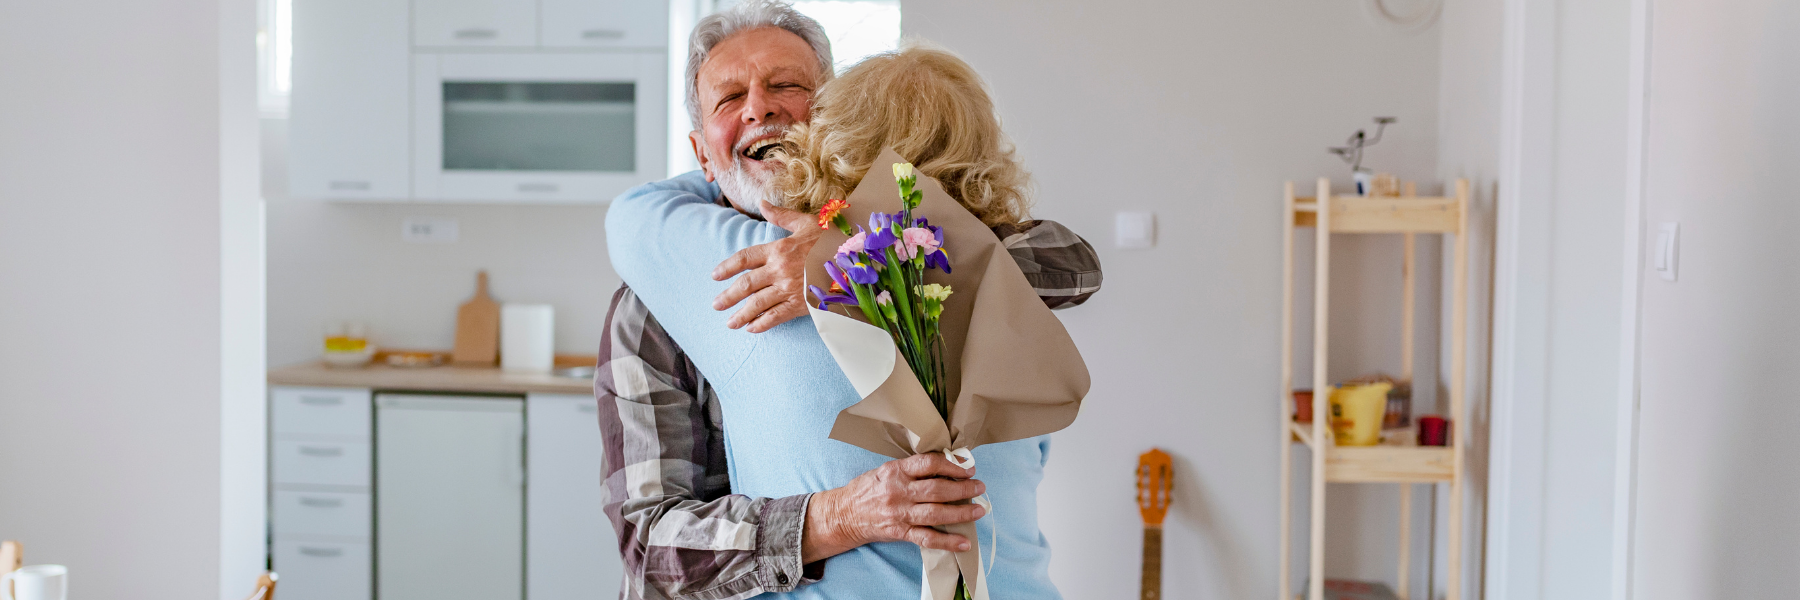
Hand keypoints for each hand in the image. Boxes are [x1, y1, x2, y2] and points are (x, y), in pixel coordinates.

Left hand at [711, 201, 819, 332]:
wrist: (856, 260)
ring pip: (758, 304)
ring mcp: (789, 288)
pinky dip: (762, 324)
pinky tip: (752, 329)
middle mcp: (779, 270)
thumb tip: (762, 204)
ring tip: (730, 323)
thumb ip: (781, 216)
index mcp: (778, 249)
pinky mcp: (801, 304)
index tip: (715, 276)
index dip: (727, 267)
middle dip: (728, 297)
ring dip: (741, 315)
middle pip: (746, 285)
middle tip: (716, 305)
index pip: (744, 258)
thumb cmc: (831, 239)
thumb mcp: (806, 223)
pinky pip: (776, 316)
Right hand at [801, 453, 987, 562]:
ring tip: (979, 510)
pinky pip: (927, 538)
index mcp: (896, 471)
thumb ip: (912, 469)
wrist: (843, 514)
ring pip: (936, 513)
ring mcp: (899, 513)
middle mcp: (898, 491)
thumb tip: (945, 466)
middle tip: (979, 487)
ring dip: (961, 512)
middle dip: (963, 489)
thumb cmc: (867, 489)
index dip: (952, 465)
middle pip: (937, 489)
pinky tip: (964, 542)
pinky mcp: (899, 532)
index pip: (929, 464)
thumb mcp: (886, 470)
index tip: (968, 468)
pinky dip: (947, 541)